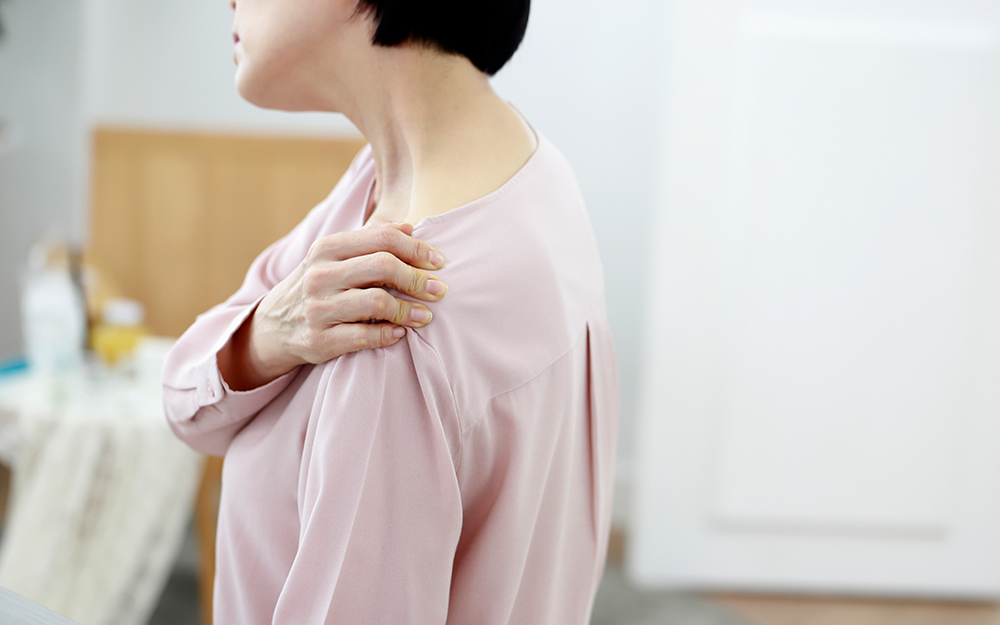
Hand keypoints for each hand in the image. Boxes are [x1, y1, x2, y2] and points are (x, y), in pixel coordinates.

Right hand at [218, 220, 446, 389]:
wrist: (271, 328)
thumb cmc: (316, 287)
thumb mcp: (333, 258)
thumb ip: (369, 240)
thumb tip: (410, 226)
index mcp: (327, 248)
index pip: (382, 238)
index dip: (416, 248)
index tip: (438, 262)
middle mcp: (320, 276)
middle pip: (383, 266)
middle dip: (418, 278)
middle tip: (439, 290)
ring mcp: (318, 309)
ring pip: (377, 303)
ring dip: (409, 310)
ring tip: (426, 315)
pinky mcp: (319, 341)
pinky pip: (364, 337)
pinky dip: (389, 335)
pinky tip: (401, 333)